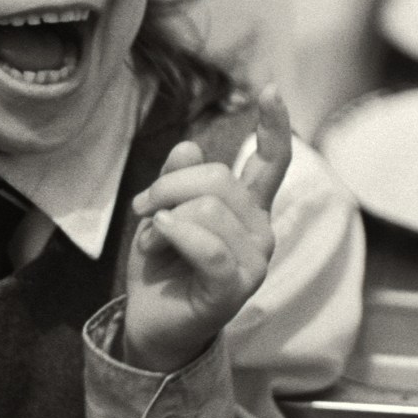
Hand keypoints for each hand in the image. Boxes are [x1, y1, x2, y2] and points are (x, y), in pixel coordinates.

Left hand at [122, 86, 293, 372]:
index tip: (270, 91)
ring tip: (153, 241)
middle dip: (169, 186)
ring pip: (207, 209)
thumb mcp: (164, 214)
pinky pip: (208, 246)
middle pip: (218, 179)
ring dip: (165, 219)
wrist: (151, 326)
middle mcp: (260, 229)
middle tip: (144, 209)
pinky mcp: (236, 286)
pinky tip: (158, 240)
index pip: (270, 161)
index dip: (273, 125)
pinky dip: (176, 236)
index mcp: (248, 208)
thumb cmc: (163, 270)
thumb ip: (179, 182)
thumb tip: (189, 149)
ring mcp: (254, 260)